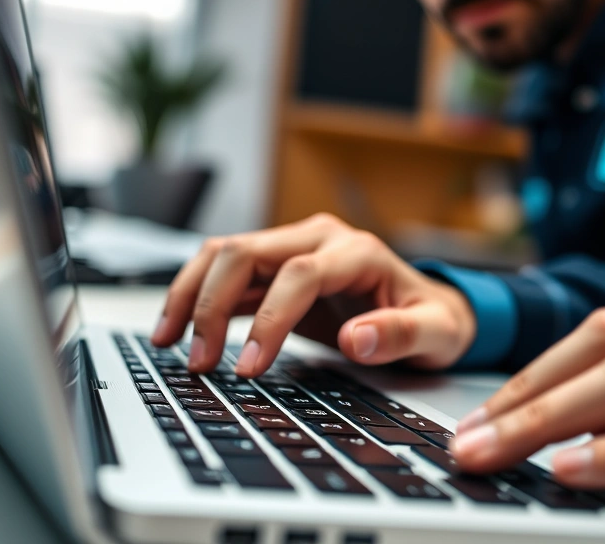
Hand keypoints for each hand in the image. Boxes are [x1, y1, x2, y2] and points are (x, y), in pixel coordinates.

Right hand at [150, 213, 475, 376]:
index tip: (249, 366)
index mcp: (358, 252)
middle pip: (246, 252)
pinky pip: (227, 274)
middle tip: (199, 361)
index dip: (269, 319)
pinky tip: (177, 330)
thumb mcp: (436, 333)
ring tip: (168, 341)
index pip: (298, 274)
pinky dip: (198, 297)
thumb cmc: (435, 320)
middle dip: (212, 304)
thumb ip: (401, 335)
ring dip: (192, 295)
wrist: (432, 309)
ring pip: (225, 255)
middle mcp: (320, 239)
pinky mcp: (277, 268)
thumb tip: (357, 338)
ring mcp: (295, 248)